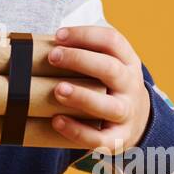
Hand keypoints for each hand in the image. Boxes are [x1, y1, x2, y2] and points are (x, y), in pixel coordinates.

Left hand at [45, 25, 150, 154]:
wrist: (138, 121)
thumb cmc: (108, 86)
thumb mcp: (107, 65)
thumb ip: (83, 54)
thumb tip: (35, 46)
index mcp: (127, 62)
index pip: (112, 41)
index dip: (85, 35)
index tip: (59, 36)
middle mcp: (130, 86)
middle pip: (111, 69)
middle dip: (80, 60)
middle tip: (53, 56)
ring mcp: (127, 113)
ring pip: (109, 106)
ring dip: (82, 96)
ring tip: (58, 90)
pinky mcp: (119, 139)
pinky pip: (100, 139)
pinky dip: (78, 131)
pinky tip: (57, 121)